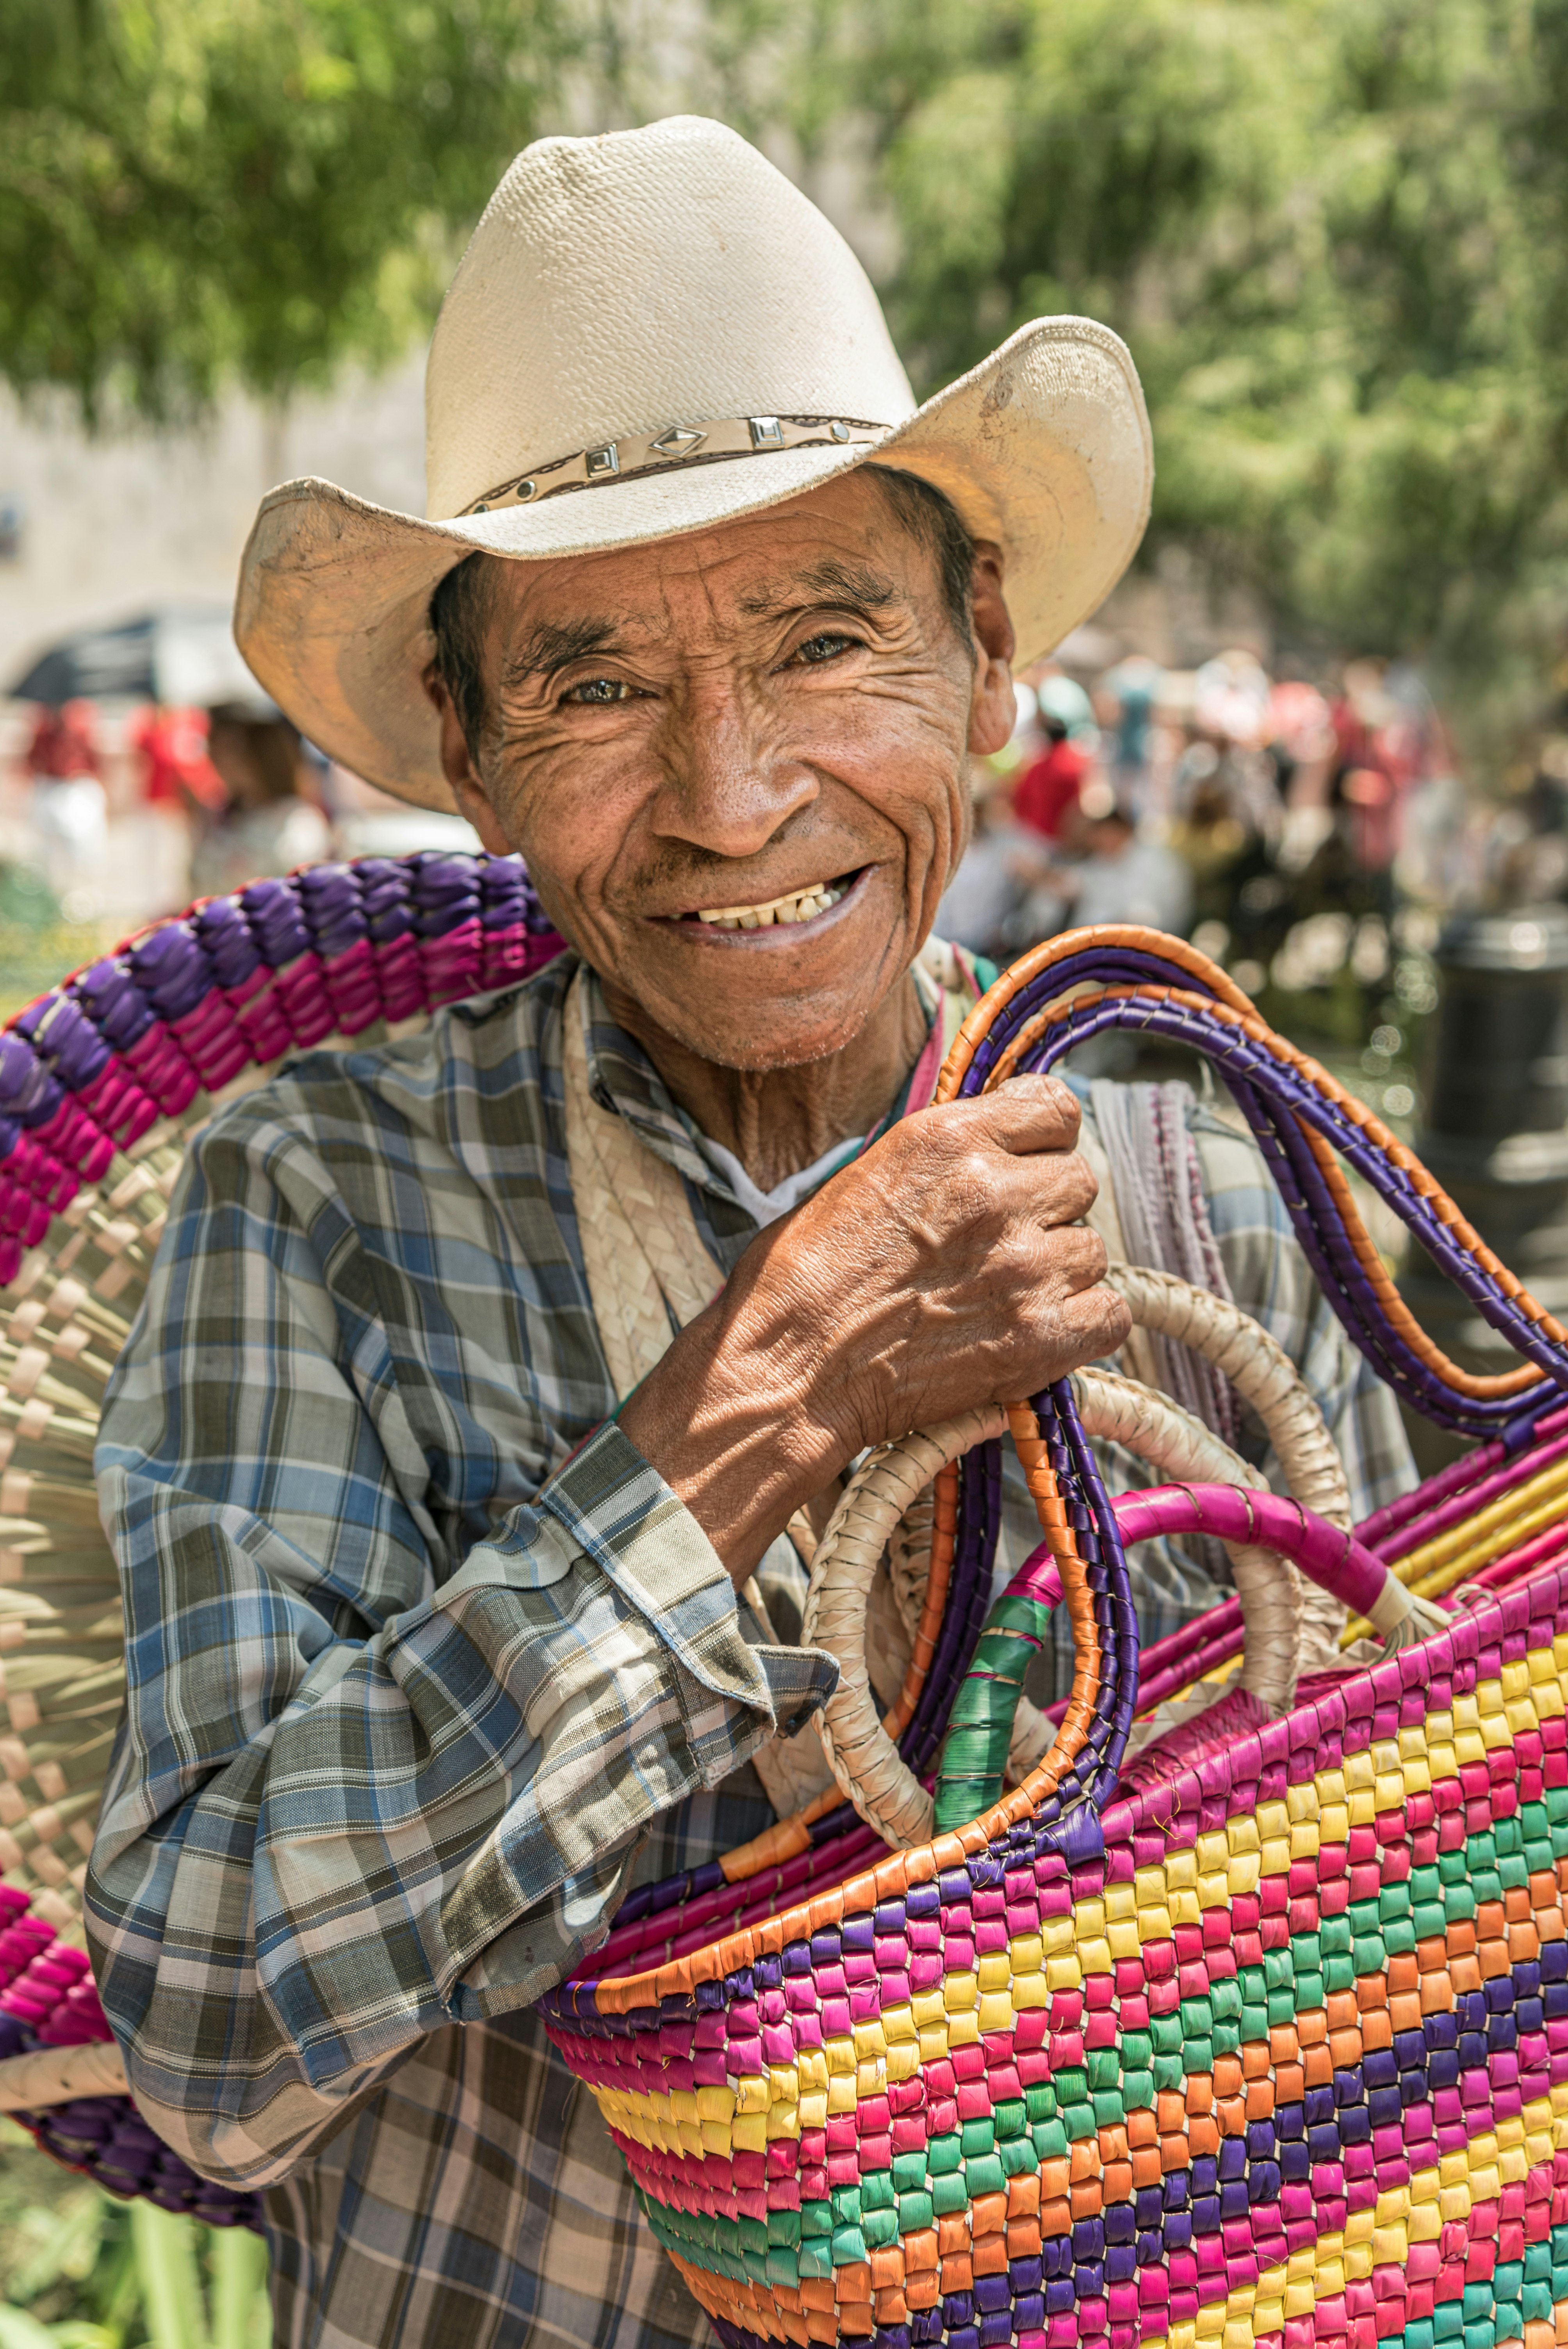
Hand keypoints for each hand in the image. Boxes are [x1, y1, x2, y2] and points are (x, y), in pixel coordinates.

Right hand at [618, 1074, 1127, 1582]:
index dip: (1044, 1141)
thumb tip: (1002, 1150)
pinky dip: (1081, 1325)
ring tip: (1002, 1294)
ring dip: (1059, 1270)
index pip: (1057, 1108)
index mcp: (949, 1138)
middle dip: (1046, 1210)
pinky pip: (1109, 1315)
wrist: (788, 1370)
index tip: (1026, 1164)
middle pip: (1079, 1181)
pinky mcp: (1039, 1338)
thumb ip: (947, 1156)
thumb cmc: (803, 1277)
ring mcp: (1024, 1266)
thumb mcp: (868, 1174)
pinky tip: (1034, 1330)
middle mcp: (996, 1192)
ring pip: (1092, 1251)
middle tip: (999, 1244)